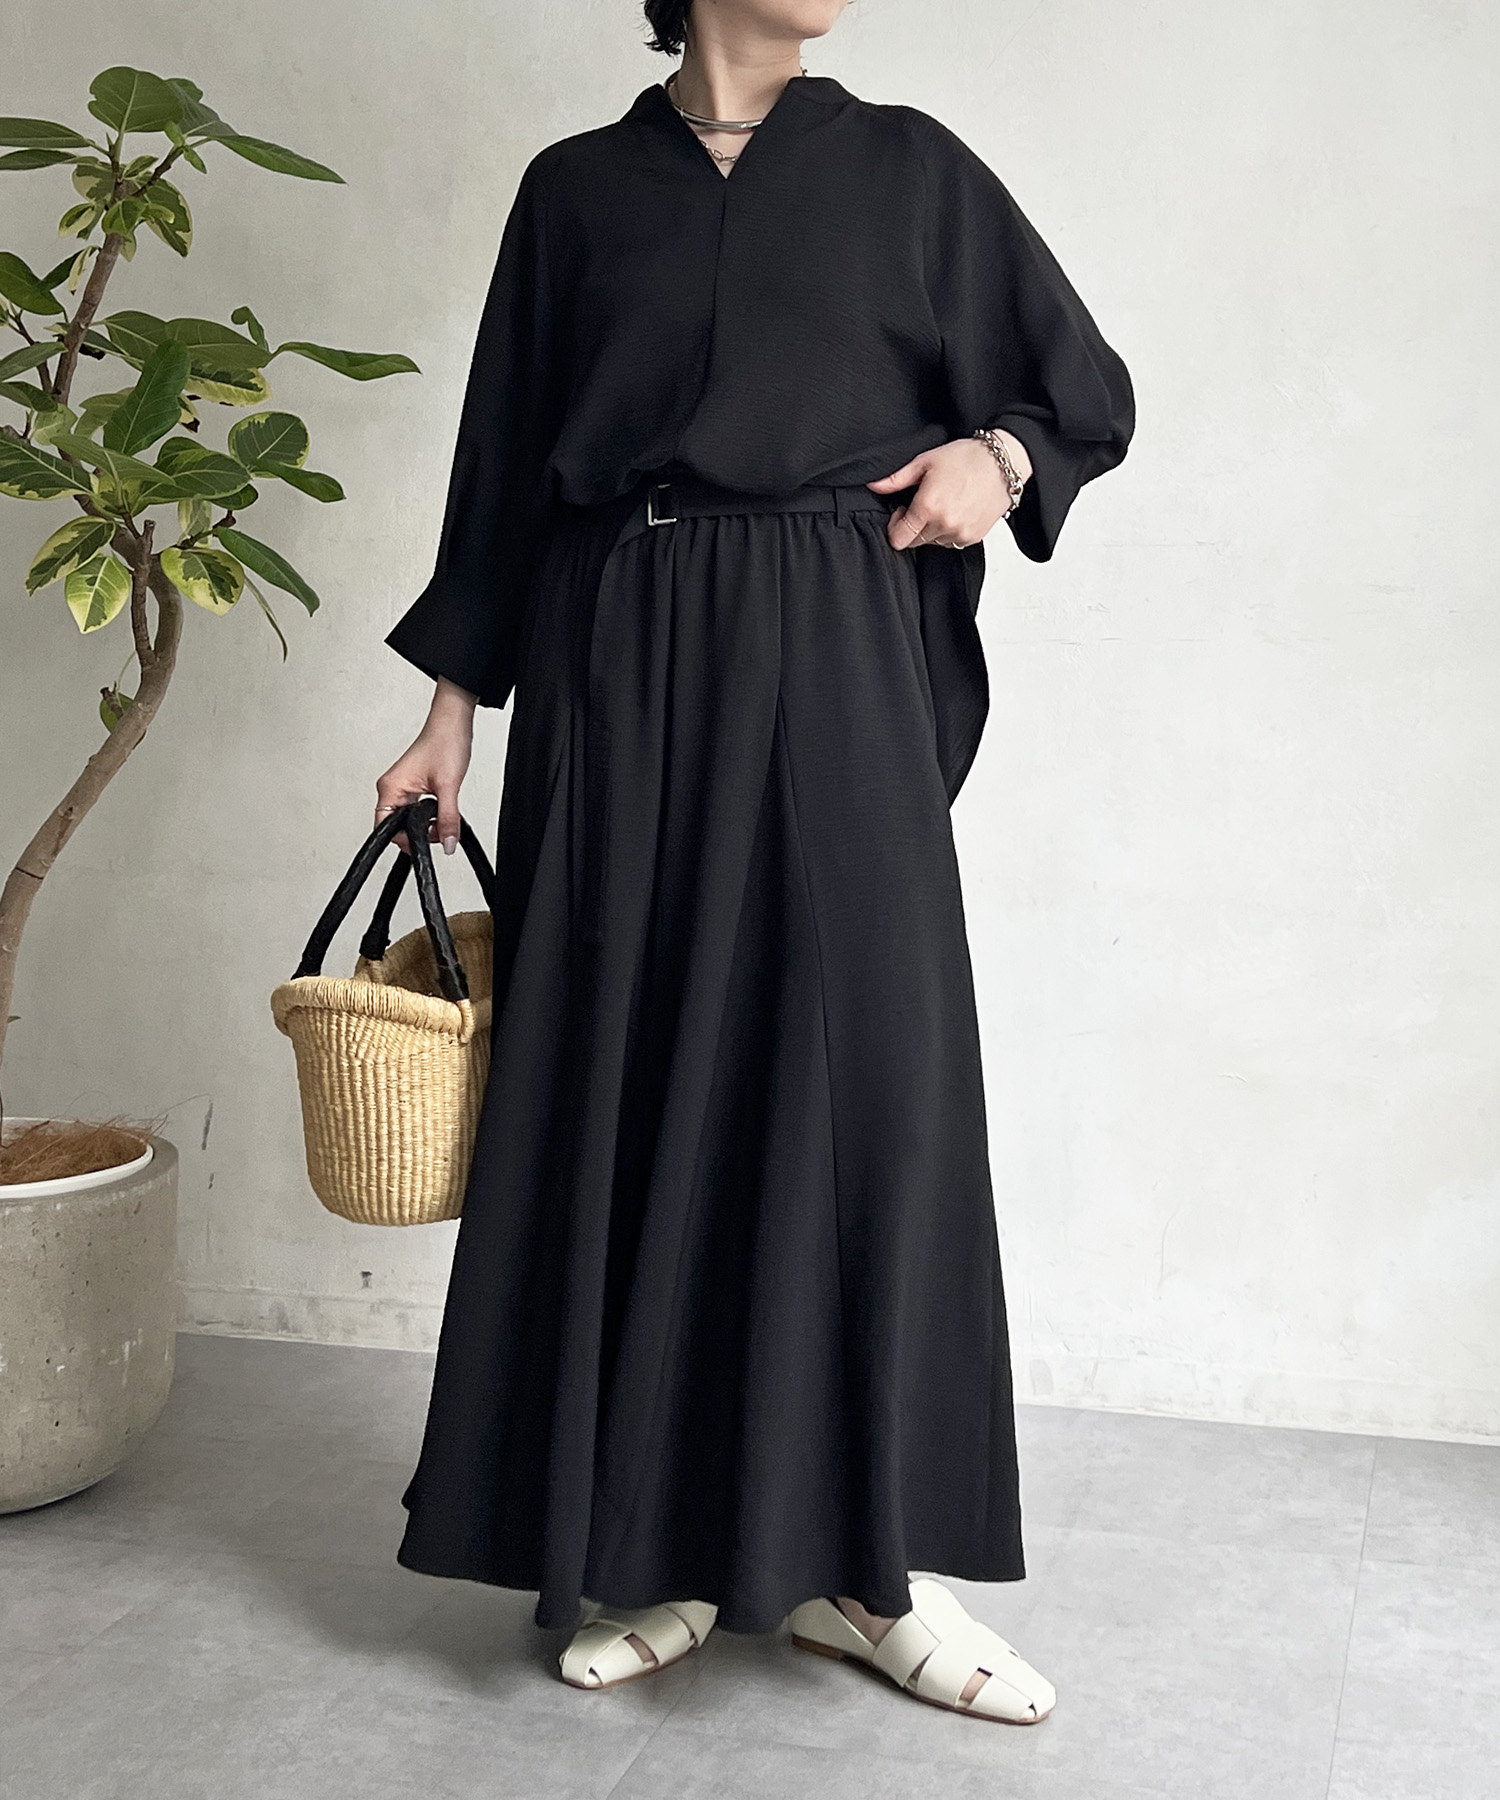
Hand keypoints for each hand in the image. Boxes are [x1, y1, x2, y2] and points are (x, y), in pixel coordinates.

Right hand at [374, 676, 476, 856]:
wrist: (453, 723)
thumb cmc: (444, 743)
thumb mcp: (448, 786)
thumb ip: (448, 819)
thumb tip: (447, 844)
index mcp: (390, 788)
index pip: (385, 828)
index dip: (405, 840)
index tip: (423, 844)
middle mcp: (392, 787)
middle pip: (398, 826)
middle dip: (420, 832)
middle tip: (441, 829)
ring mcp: (402, 786)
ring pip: (409, 818)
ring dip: (427, 822)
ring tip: (445, 813)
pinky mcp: (414, 784)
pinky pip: (417, 808)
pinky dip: (431, 813)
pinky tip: (443, 807)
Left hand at [867, 431, 1031, 551]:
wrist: (1003, 463)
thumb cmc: (967, 458)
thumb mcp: (926, 461)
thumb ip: (896, 479)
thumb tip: (874, 486)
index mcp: (927, 507)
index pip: (898, 539)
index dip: (895, 527)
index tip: (901, 512)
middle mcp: (943, 524)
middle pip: (915, 542)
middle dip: (913, 527)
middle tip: (924, 504)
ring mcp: (960, 533)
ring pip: (934, 543)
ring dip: (932, 529)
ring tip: (944, 504)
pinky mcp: (974, 537)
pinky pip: (952, 542)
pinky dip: (949, 531)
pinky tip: (957, 510)